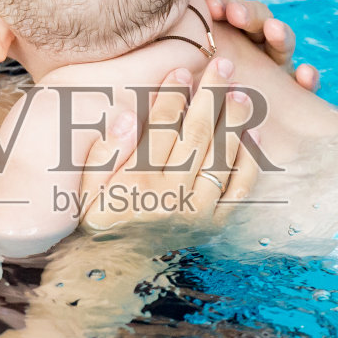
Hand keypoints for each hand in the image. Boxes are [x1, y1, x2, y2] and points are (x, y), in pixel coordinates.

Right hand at [76, 58, 261, 233]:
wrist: (114, 272)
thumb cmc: (96, 222)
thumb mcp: (83, 191)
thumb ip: (102, 154)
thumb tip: (128, 117)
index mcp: (137, 182)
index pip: (161, 127)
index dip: (173, 96)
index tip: (183, 71)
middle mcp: (172, 197)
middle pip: (197, 134)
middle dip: (211, 95)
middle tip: (222, 65)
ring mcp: (197, 213)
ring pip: (222, 157)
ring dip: (234, 121)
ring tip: (241, 92)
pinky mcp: (213, 226)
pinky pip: (239, 190)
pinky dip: (249, 161)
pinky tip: (254, 134)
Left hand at [190, 0, 320, 92]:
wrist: (209, 127)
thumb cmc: (195, 83)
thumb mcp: (189, 50)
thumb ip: (193, 10)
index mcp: (230, 29)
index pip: (234, 4)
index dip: (226, 0)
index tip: (211, 5)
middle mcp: (257, 43)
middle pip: (260, 18)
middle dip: (250, 13)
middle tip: (236, 14)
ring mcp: (277, 66)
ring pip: (284, 44)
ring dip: (281, 34)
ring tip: (274, 30)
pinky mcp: (293, 93)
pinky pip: (304, 84)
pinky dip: (308, 77)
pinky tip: (305, 75)